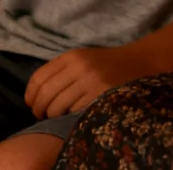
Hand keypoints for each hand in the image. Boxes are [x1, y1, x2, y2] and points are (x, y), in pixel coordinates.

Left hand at [23, 42, 171, 118]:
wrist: (141, 61)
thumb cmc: (108, 64)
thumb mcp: (82, 59)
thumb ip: (60, 71)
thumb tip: (34, 96)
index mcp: (71, 56)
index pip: (38, 78)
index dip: (30, 95)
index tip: (31, 105)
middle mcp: (79, 66)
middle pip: (45, 94)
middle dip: (40, 109)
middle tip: (43, 116)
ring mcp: (91, 81)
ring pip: (58, 106)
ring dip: (54, 115)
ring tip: (59, 116)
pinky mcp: (101, 94)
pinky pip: (75, 111)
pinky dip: (70, 116)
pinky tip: (75, 114)